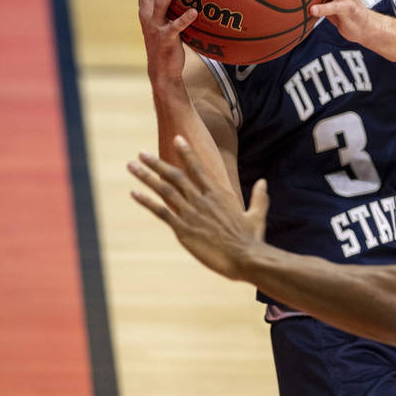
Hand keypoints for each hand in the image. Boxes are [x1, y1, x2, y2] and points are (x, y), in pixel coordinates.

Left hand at [129, 135, 267, 280]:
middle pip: (175, 176)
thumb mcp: (257, 214)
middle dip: (156, 163)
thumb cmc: (251, 238)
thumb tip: (263, 182)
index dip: (186, 152)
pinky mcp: (183, 230)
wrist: (244, 257)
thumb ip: (259, 196)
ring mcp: (191, 214)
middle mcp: (202, 200)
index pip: (198, 168)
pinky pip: (161, 212)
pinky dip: (147, 201)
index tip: (177, 139)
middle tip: (141, 153)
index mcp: (218, 194)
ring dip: (146, 177)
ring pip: (164, 190)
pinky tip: (134, 193)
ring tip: (132, 166)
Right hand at [138, 0, 195, 80]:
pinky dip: (184, 19)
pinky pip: (175, 27)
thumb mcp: (171, 15)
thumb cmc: (170, 38)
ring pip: (160, 3)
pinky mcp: (165, 39)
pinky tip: (194, 11)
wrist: (162, 68)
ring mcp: (154, 25)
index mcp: (147, 3)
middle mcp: (147, 11)